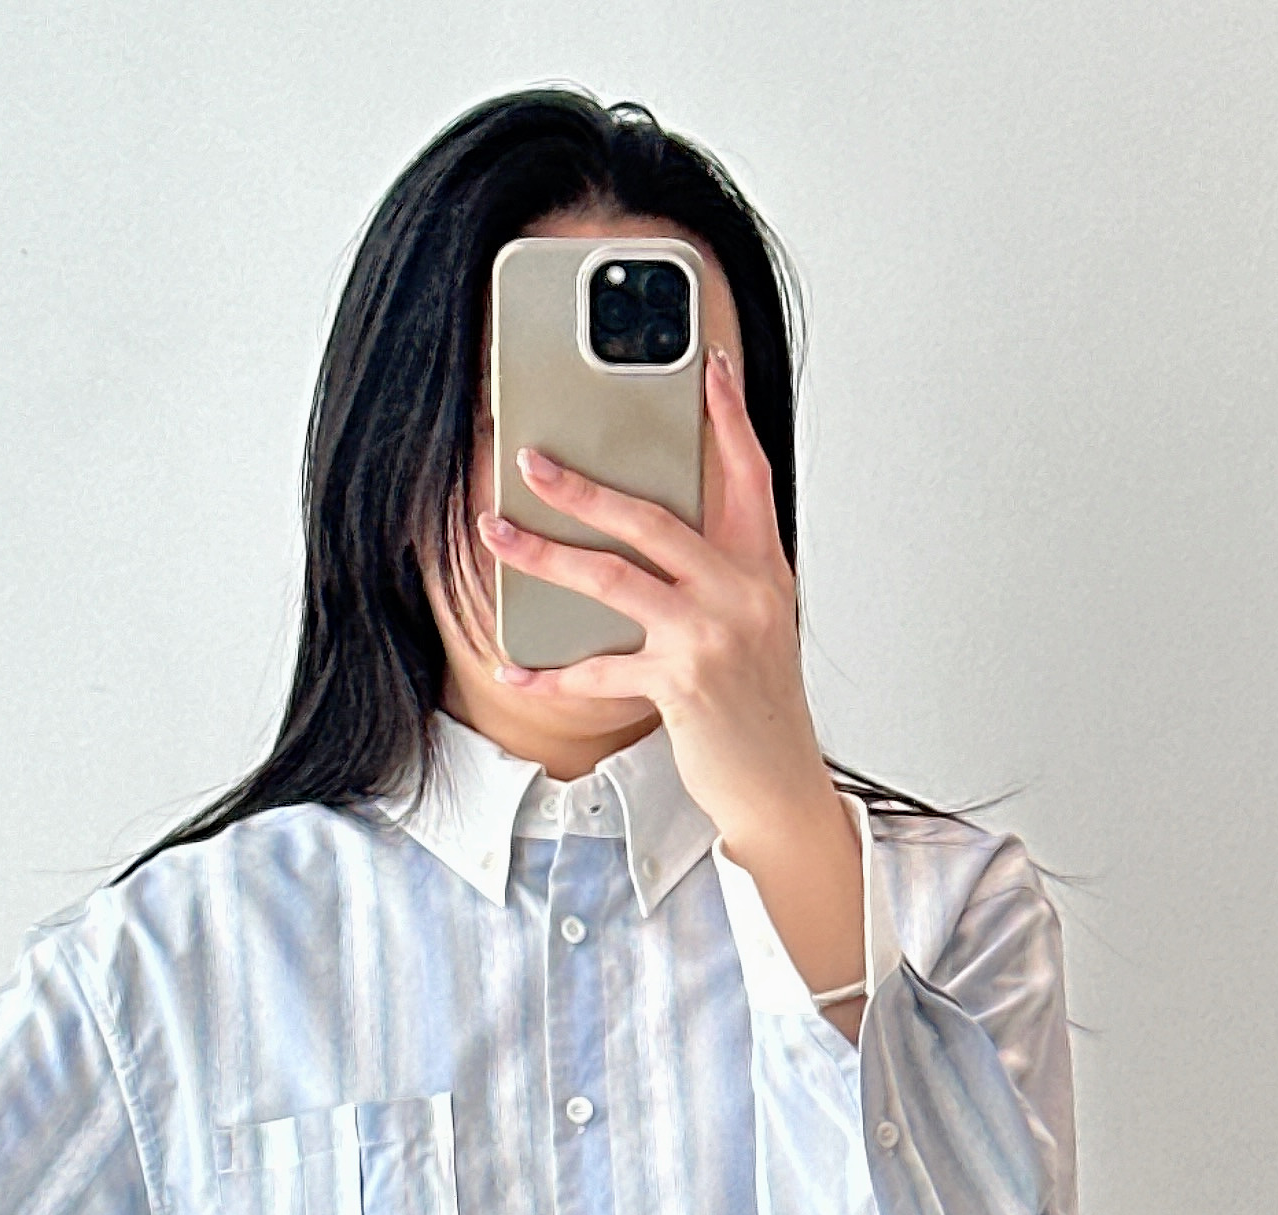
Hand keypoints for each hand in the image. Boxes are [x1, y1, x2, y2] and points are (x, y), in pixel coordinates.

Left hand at [479, 354, 863, 1018]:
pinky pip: (600, 668)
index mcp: (762, 568)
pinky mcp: (682, 683)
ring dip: (544, 553)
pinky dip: (552, 673)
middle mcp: (740, 591)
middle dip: (583, 484)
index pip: (749, 475)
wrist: (779, 786)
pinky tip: (517, 667)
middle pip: (653, 516)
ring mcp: (711, 635)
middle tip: (533, 459)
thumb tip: (659, 537)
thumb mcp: (757, 627)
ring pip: (612, 576)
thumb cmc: (759, 709)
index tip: (709, 366)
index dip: (731, 416)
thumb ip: (722, 573)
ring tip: (497, 535)